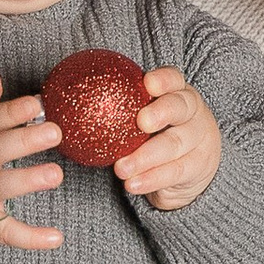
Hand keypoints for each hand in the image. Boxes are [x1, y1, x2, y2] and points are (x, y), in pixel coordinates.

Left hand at [113, 68, 221, 210]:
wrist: (191, 166)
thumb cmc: (155, 134)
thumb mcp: (142, 117)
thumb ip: (117, 109)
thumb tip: (64, 104)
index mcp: (177, 92)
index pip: (174, 79)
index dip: (163, 79)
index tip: (147, 83)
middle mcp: (192, 112)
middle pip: (181, 107)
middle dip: (162, 112)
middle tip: (142, 122)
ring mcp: (199, 139)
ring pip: (175, 145)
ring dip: (146, 157)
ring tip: (121, 169)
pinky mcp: (198, 166)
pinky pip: (174, 172)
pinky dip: (151, 179)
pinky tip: (131, 184)